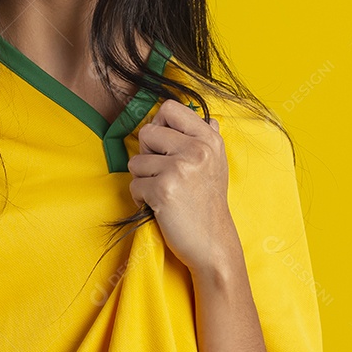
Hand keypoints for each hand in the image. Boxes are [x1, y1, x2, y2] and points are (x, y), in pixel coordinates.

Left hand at [127, 100, 236, 273]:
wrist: (213, 243)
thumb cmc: (209, 202)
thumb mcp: (217, 164)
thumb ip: (208, 139)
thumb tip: (209, 118)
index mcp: (208, 139)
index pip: (170, 108)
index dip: (160, 124)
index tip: (164, 144)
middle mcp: (196, 149)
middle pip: (147, 132)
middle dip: (147, 154)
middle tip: (163, 173)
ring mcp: (179, 169)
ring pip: (136, 160)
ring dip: (143, 178)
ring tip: (164, 191)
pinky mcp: (163, 190)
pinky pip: (134, 184)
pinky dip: (141, 197)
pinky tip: (159, 206)